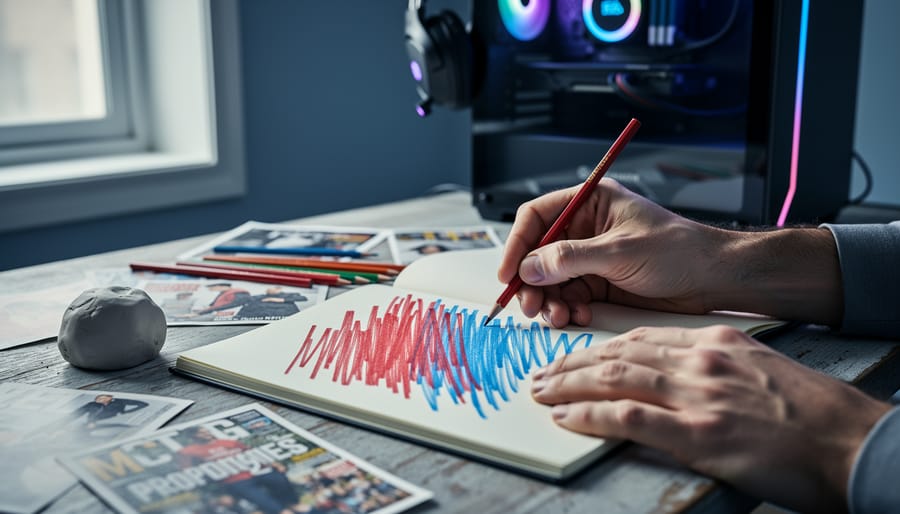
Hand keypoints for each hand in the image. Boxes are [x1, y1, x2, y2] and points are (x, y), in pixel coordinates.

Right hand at [499, 179, 732, 326]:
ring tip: (557, 317)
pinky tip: (578, 316)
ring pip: (550, 280)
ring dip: (548, 300)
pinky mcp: (599, 283)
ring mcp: (590, 257)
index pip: (537, 217)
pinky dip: (567, 309)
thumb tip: (529, 268)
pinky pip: (569, 296)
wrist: (713, 279)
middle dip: (531, 281)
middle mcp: (585, 229)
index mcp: (589, 203)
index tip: (508, 273)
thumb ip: (570, 259)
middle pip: (538, 253)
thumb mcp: (620, 251)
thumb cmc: (679, 250)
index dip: (517, 244)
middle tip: (531, 306)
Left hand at [531, 325, 890, 511]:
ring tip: (541, 391)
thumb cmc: (808, 411)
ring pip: (613, 378)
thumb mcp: (755, 369)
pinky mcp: (696, 434)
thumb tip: (671, 376)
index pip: (639, 337)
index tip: (575, 355)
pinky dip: (589, 416)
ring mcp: (695, 396)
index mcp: (712, 343)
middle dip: (572, 363)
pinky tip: (565, 417)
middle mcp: (698, 362)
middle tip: (542, 372)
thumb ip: (710, 367)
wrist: (847, 440)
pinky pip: (626, 417)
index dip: (598, 347)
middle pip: (618, 353)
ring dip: (568, 385)